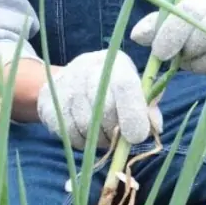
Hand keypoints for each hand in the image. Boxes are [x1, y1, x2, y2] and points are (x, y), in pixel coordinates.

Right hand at [35, 50, 161, 149]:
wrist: (70, 79)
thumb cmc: (112, 86)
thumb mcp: (134, 88)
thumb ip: (148, 105)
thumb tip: (155, 127)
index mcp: (115, 62)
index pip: (124, 86)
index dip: (133, 114)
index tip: (137, 136)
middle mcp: (88, 69)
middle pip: (104, 110)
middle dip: (116, 132)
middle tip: (120, 137)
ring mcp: (66, 85)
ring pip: (86, 126)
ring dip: (99, 139)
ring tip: (104, 134)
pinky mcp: (49, 103)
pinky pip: (68, 134)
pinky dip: (81, 142)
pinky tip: (87, 134)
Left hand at [130, 0, 205, 76]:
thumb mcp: (185, 11)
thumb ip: (160, 22)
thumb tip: (136, 36)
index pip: (190, 11)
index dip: (171, 33)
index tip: (158, 52)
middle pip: (205, 34)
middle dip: (186, 49)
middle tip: (179, 53)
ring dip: (194, 63)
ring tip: (193, 55)